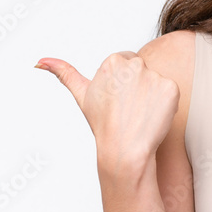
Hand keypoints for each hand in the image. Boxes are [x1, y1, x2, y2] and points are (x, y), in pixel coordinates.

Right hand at [34, 52, 180, 177]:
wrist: (125, 150)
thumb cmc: (102, 124)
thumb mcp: (82, 95)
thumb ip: (63, 73)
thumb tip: (40, 61)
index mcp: (112, 61)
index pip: (125, 64)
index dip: (122, 85)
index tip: (117, 101)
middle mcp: (134, 64)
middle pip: (141, 70)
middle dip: (137, 87)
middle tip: (128, 109)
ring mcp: (154, 76)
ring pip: (156, 81)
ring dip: (151, 95)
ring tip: (140, 114)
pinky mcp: (171, 88)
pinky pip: (170, 92)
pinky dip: (166, 103)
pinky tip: (153, 116)